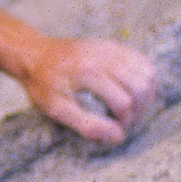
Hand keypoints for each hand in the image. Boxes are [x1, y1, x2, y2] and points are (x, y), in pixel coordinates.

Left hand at [21, 36, 157, 144]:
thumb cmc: (42, 84)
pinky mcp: (113, 45)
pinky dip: (144, 80)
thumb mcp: (55, 109)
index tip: (115, 129)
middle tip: (125, 121)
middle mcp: (103, 56)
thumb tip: (118, 136)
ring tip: (130, 108)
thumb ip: (86, 124)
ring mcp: (110, 48)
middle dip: (139, 110)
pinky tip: (130, 92)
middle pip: (142, 86)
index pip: (124, 102)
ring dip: (146, 95)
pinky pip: (143, 62)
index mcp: (88, 72)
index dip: (125, 122)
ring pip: (148, 73)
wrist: (32, 54)